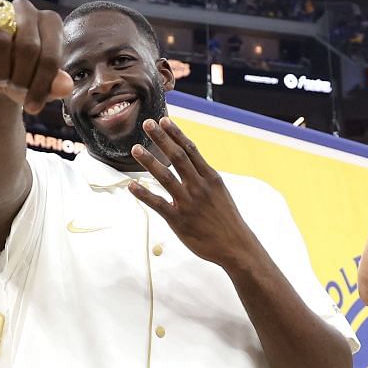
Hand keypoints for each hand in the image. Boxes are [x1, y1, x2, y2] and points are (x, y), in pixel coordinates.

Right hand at [0, 0, 71, 114]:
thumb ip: (56, 85)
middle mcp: (26, 10)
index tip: (33, 107)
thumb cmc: (27, 76)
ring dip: (1, 73)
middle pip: (27, 48)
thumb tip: (65, 87)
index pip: (50, 56)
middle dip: (21, 80)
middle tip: (16, 91)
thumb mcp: (43, 84)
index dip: (41, 86)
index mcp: (50, 22)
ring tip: (2, 81)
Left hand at [127, 117, 258, 269]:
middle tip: (146, 124)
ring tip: (135, 149)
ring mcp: (188, 203)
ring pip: (165, 177)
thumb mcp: (220, 192)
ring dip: (149, 161)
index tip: (163, 120)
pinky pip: (158, 204)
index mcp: (211, 177)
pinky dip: (144, 194)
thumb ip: (204, 177)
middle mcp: (199, 186)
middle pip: (177, 157)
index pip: (191, 150)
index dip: (175, 134)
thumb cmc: (227, 220)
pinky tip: (132, 186)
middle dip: (161, 139)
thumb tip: (190, 162)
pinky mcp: (179, 220)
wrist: (236, 246)